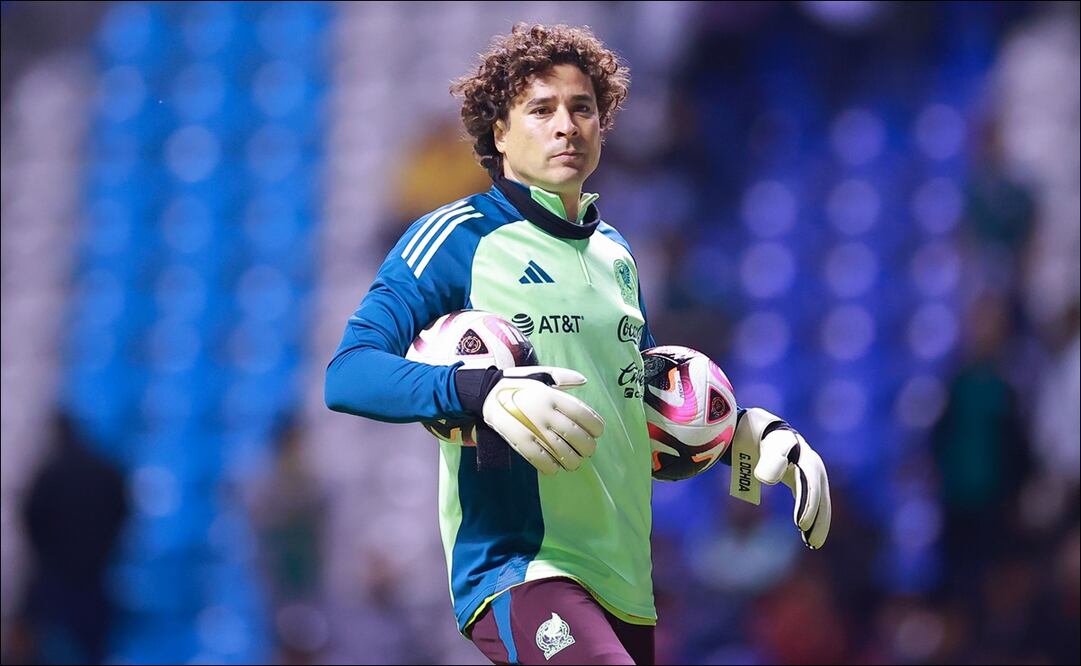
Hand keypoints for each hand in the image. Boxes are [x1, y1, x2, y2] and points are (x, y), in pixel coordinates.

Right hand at [458, 366, 604, 473]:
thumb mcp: (540, 374)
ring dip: (573, 461)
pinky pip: (542, 462)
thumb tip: (584, 381)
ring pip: (563, 453)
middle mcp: (546, 412)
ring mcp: (533, 428)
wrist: (486, 393)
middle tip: (586, 450)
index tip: (596, 432)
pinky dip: (552, 468)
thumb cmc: (517, 384)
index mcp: (553, 396)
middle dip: (588, 448)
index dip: (596, 428)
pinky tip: (554, 467)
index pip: (585, 416)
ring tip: (572, 461)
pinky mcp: (520, 442)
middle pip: (578, 437)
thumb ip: (563, 377)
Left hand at [735, 407, 831, 548]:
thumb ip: (767, 459)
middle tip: (812, 541)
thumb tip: (767, 479)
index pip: (810, 481)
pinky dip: (810, 515)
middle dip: (818, 516)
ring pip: (818, 498)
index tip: (800, 523)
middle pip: (819, 493)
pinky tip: (806, 534)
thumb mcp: (760, 441)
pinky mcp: (800, 478)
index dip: (808, 503)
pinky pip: (809, 499)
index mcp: (803, 454)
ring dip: (818, 520)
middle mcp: (810, 463)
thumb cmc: (758, 433)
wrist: (757, 426)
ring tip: (812, 543)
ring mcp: (807, 471)